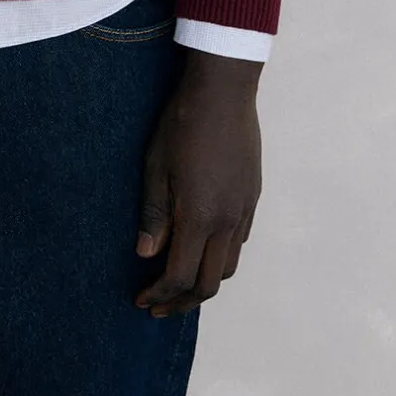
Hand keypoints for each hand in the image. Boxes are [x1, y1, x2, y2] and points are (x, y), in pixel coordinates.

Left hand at [133, 48, 261, 315]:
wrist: (223, 91)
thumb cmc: (182, 125)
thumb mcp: (156, 167)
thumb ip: (154, 214)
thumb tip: (146, 254)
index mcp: (200, 217)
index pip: (181, 276)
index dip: (161, 294)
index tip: (142, 301)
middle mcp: (228, 222)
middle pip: (210, 282)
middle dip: (182, 301)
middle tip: (158, 305)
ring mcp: (244, 210)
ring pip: (229, 265)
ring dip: (204, 281)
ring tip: (179, 281)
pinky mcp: (253, 196)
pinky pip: (239, 241)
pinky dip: (220, 256)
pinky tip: (202, 246)